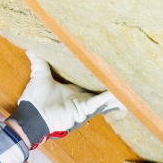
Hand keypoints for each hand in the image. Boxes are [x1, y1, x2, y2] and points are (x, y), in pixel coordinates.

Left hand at [9, 52, 123, 148]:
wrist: (32, 115)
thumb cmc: (35, 99)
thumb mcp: (40, 75)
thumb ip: (38, 62)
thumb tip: (30, 48)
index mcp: (73, 90)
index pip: (90, 82)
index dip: (99, 76)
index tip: (109, 67)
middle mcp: (81, 97)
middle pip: (101, 91)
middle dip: (114, 87)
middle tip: (128, 78)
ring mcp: (83, 104)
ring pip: (104, 98)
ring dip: (116, 94)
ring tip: (132, 88)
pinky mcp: (82, 109)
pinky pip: (98, 103)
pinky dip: (108, 97)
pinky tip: (119, 93)